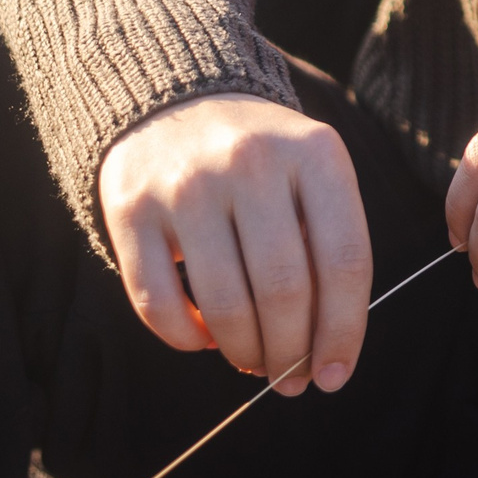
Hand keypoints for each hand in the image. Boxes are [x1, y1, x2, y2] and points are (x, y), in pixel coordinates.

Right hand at [98, 93, 371, 395]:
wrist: (176, 99)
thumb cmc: (262, 158)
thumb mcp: (312, 173)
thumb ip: (328, 243)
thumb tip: (326, 348)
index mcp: (315, 152)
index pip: (345, 260)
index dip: (344, 330)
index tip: (336, 373)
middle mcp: (251, 162)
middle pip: (284, 291)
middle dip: (292, 353)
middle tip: (292, 379)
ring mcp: (186, 184)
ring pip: (224, 305)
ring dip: (244, 352)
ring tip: (253, 360)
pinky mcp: (132, 209)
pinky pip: (158, 303)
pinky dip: (185, 339)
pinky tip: (204, 338)